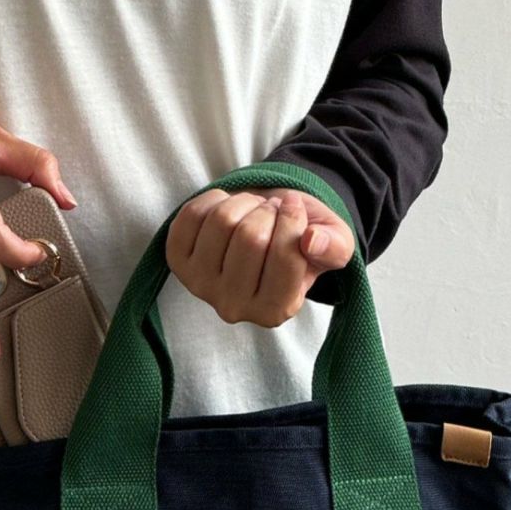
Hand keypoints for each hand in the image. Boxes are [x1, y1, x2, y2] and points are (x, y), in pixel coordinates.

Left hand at [164, 187, 353, 326]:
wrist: (263, 232)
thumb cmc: (299, 240)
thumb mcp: (333, 243)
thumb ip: (333, 246)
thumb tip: (313, 241)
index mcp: (276, 311)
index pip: (287, 256)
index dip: (294, 220)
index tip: (295, 208)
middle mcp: (234, 307)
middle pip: (251, 238)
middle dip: (268, 210)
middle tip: (273, 210)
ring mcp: (201, 286)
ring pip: (222, 221)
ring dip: (243, 201)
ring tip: (253, 210)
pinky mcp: (177, 261)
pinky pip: (192, 214)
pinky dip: (214, 199)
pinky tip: (227, 208)